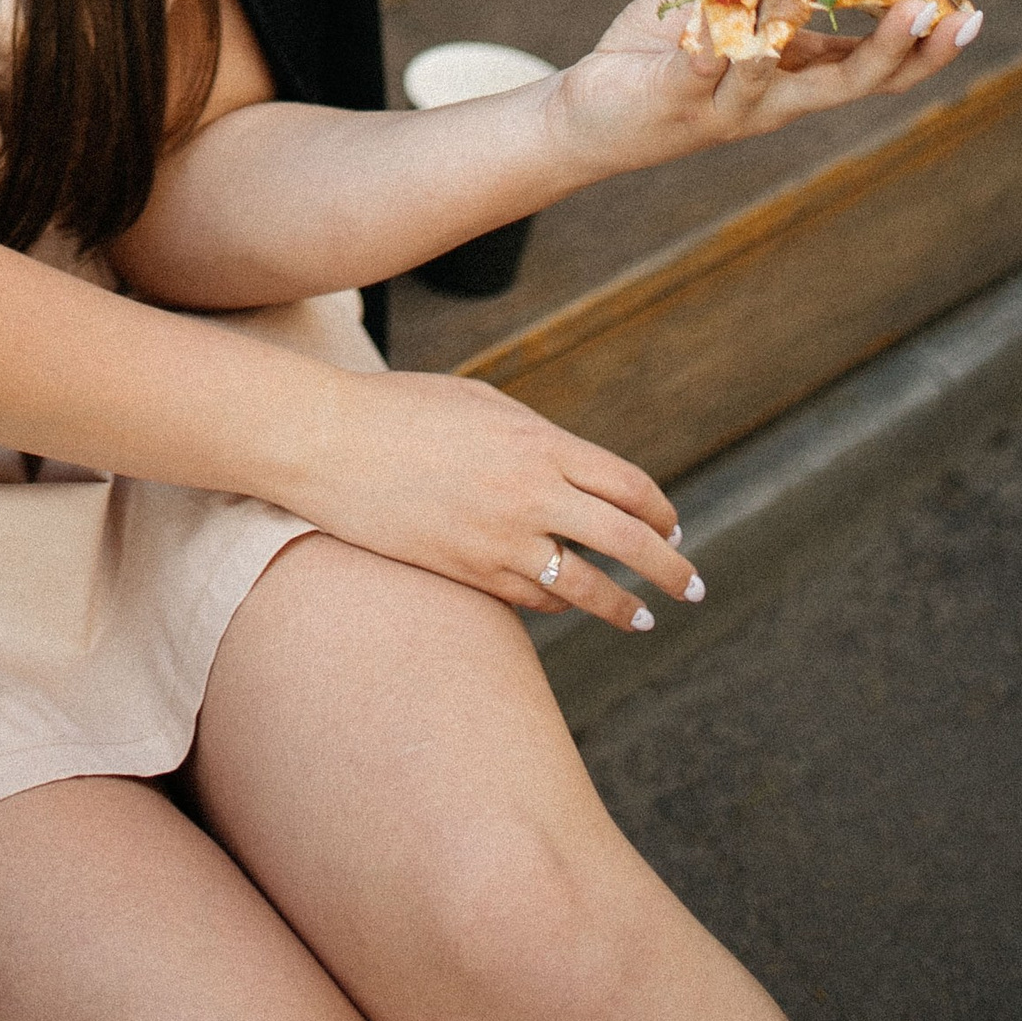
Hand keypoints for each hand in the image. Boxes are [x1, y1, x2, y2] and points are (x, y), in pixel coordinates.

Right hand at [293, 364, 700, 638]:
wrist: (327, 440)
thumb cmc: (400, 408)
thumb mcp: (480, 402)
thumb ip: (535, 436)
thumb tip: (576, 470)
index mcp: (539, 442)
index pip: (627, 486)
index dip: (659, 512)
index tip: (674, 528)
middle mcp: (531, 492)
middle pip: (628, 541)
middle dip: (670, 568)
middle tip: (694, 587)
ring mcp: (500, 538)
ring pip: (587, 586)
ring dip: (626, 607)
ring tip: (645, 618)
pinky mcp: (468, 571)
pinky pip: (534, 600)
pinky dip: (561, 604)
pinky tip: (571, 606)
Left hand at [547, 0, 978, 176]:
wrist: (589, 117)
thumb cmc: (659, 55)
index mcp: (795, 71)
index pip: (874, 66)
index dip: (923, 45)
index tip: (968, 13)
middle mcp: (775, 98)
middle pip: (851, 84)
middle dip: (893, 49)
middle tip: (927, 13)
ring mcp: (729, 106)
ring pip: (771, 75)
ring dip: (785, 30)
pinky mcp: (677, 104)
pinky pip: (698, 78)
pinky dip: (708, 53)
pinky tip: (710, 35)